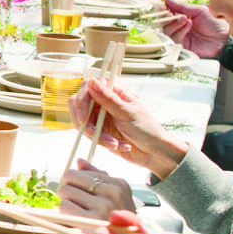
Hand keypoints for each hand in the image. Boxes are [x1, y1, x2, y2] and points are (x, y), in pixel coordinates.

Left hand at [59, 158, 135, 217]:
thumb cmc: (118, 220)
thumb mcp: (115, 195)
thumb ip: (98, 176)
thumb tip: (79, 160)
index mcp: (118, 183)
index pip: (79, 171)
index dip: (72, 182)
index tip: (78, 192)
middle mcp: (112, 192)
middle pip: (69, 178)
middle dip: (66, 189)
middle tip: (74, 201)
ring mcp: (103, 206)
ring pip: (65, 191)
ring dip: (65, 202)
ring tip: (77, 211)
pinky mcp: (93, 220)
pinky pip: (65, 206)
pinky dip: (64, 212)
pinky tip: (75, 219)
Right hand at [72, 77, 189, 179]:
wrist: (154, 152)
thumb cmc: (147, 129)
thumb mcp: (127, 113)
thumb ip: (108, 98)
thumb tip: (92, 81)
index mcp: (113, 91)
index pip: (88, 88)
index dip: (82, 102)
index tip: (83, 117)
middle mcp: (104, 101)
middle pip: (79, 105)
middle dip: (86, 122)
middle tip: (94, 134)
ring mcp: (100, 116)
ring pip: (82, 122)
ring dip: (96, 135)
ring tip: (114, 142)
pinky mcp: (99, 130)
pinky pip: (89, 134)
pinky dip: (101, 141)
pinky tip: (117, 145)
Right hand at [160, 0, 229, 58]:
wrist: (223, 35)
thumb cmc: (213, 21)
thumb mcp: (197, 10)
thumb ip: (181, 6)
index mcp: (181, 17)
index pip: (166, 14)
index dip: (163, 11)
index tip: (164, 7)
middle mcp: (179, 28)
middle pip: (163, 24)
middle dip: (168, 18)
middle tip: (176, 15)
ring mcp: (180, 38)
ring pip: (167, 32)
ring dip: (175, 24)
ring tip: (187, 20)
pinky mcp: (183, 47)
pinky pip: (174, 40)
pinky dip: (180, 32)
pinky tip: (188, 26)